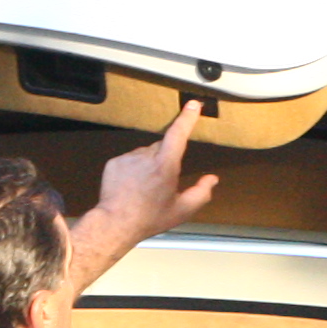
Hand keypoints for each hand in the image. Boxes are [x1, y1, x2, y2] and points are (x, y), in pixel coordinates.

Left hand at [88, 104, 221, 249]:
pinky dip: (134, 169)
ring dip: (149, 165)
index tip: (193, 105)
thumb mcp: (182, 210)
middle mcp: (146, 157)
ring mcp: (128, 158)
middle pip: (162, 147)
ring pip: (145, 154)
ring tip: (145, 188)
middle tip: (163, 182)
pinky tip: (132, 186)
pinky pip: (130, 160)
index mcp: (165, 166)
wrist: (116, 222)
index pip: (178, 135)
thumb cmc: (150, 218)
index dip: (187, 118)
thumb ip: (202, 193)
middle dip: (166, 159)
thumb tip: (212, 180)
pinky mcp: (114, 163)